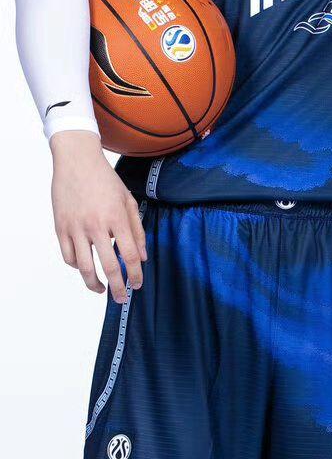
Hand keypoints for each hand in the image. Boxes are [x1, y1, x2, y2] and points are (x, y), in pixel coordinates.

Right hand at [50, 130, 146, 302]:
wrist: (76, 161)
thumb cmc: (105, 179)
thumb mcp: (128, 200)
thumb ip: (137, 229)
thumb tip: (143, 257)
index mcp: (116, 218)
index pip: (130, 255)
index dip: (136, 274)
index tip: (138, 284)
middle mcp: (96, 225)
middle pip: (109, 266)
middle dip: (118, 287)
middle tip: (122, 298)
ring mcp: (76, 227)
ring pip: (84, 267)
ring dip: (94, 284)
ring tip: (102, 291)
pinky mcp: (60, 227)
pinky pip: (68, 256)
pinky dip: (77, 266)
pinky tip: (85, 268)